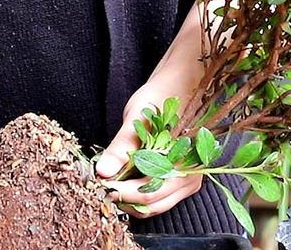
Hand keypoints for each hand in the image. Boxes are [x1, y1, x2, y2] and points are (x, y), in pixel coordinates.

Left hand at [95, 78, 202, 217]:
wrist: (179, 85)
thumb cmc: (162, 97)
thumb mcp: (137, 119)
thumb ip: (121, 148)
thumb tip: (102, 172)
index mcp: (183, 162)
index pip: (148, 192)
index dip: (121, 192)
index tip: (99, 185)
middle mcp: (191, 176)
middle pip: (152, 204)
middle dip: (124, 199)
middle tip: (101, 187)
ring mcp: (188, 180)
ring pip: (156, 205)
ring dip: (132, 201)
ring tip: (111, 185)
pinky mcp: (181, 180)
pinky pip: (160, 198)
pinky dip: (140, 196)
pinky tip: (124, 183)